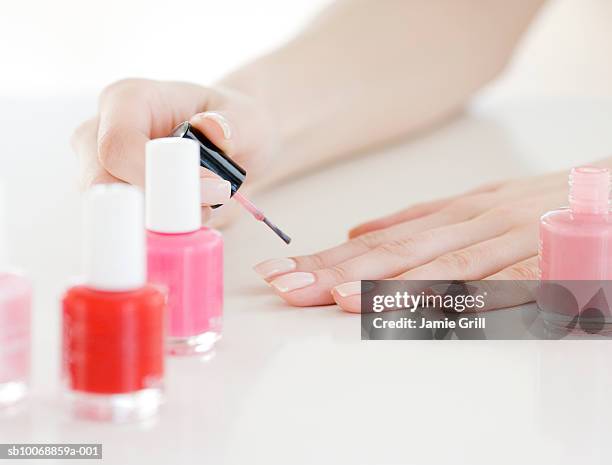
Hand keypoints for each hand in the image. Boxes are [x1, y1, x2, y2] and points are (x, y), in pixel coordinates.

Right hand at [71, 78, 275, 222]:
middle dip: (154, 209)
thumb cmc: (235, 126)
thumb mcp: (248, 119)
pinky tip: (190, 223)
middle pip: (101, 185)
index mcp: (127, 100)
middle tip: (208, 210)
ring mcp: (99, 170)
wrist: (237, 146)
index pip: (118, 146)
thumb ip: (235, 125)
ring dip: (158, 226)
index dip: (158, 176)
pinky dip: (158, 237)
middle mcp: (100, 133)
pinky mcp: (113, 203)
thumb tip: (213, 129)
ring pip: (110, 215)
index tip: (211, 190)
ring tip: (205, 212)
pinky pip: (126, 230)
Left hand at [254, 171, 575, 311]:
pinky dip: (461, 295)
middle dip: (335, 272)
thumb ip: (417, 220)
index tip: (281, 272)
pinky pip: (501, 284)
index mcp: (451, 212)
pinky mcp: (547, 261)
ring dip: (386, 284)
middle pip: (395, 252)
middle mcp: (470, 222)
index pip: (377, 240)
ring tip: (336, 299)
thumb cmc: (537, 204)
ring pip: (439, 264)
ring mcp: (507, 239)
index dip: (326, 257)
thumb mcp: (472, 205)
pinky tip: (425, 308)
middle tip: (286, 287)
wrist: (609, 190)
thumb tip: (355, 231)